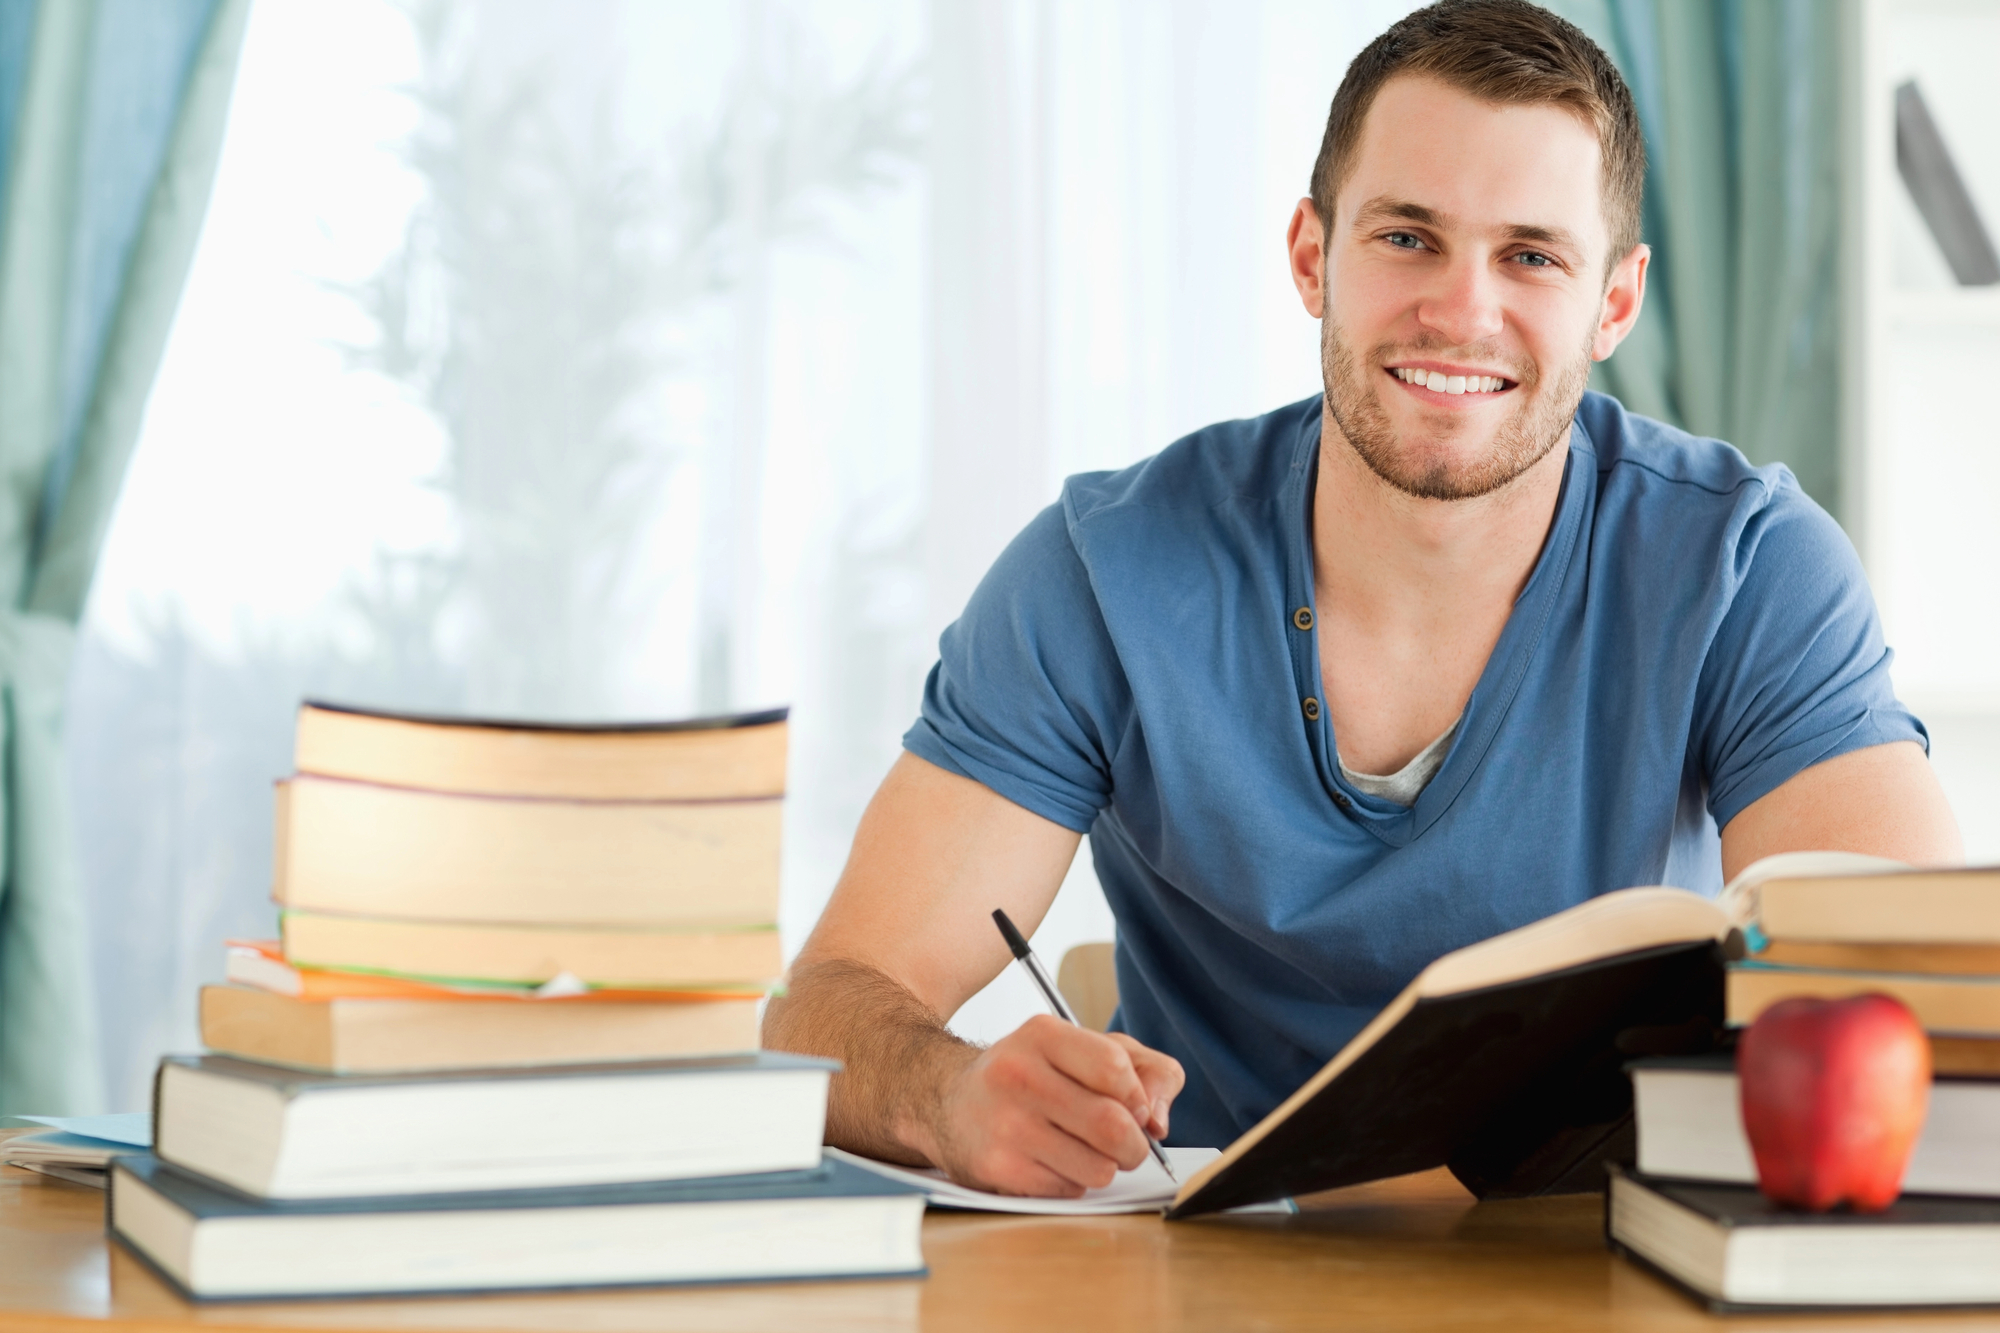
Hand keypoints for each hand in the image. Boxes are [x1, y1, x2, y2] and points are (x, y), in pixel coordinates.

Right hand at [926, 1014, 1184, 1196]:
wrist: (947, 1102)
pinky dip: (1075, 1181)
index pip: (1116, 1068)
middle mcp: (1018, 1075)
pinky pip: (1070, 1188)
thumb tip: (1158, 1120)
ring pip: (1098, 1166)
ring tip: (1087, 1152)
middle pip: (1112, 1124)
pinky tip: (1053, 1162)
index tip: (1133, 1106)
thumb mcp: (1082, 1049)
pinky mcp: (998, 1168)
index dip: (1137, 1097)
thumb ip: (1143, 1069)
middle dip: (1134, 1144)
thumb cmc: (1032, 1075)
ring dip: (1106, 1166)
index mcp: (1042, 1035)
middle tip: (1128, 1144)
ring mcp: (1005, 1124)